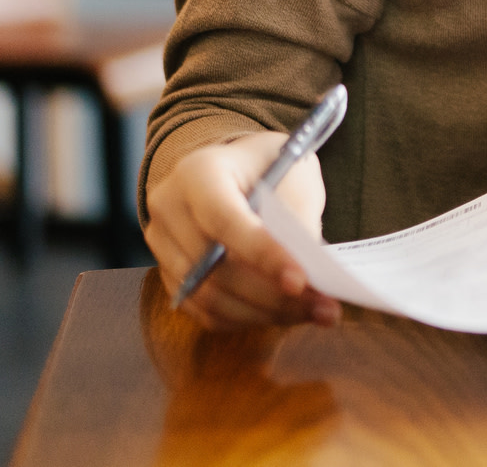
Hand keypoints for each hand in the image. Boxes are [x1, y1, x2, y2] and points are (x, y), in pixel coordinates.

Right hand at [144, 131, 339, 330]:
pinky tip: (283, 314)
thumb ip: (298, 220)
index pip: (225, 220)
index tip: (301, 281)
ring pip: (209, 297)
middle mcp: (170, 209)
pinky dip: (247, 318)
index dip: (264, 254)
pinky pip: (205, 311)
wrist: (238, 169)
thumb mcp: (295, 174)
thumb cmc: (271, 167)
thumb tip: (308, 279)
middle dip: (273, 295)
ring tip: (312, 313)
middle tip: (323, 307)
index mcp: (198, 172)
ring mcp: (163, 246)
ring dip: (265, 313)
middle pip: (214, 268)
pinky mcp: (170, 274)